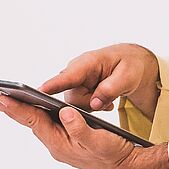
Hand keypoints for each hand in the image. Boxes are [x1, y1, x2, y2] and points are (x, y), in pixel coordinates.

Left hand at [0, 95, 168, 168]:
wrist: (126, 167)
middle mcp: (58, 145)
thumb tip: (66, 113)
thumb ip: (80, 127)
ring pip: (41, 124)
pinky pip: (50, 126)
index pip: (34, 122)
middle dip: (16, 109)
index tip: (2, 99)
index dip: (18, 109)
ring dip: (27, 111)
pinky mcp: (69, 141)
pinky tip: (39, 107)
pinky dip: (42, 115)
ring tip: (13, 99)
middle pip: (33, 122)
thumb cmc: (114, 155)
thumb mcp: (99, 140)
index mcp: (60, 144)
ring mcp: (63, 144)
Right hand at [39, 43, 159, 118]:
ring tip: (108, 98)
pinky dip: (93, 105)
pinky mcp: (75, 89)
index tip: (38, 92)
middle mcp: (75, 71)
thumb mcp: (128, 77)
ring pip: (75, 105)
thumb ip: (111, 89)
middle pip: (71, 98)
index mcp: (87, 62)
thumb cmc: (129, 65)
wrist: (130, 62)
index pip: (67, 76)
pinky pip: (79, 105)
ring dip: (93, 105)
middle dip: (89, 103)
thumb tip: (94, 104)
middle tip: (108, 99)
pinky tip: (105, 100)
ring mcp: (74, 81)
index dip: (52, 85)